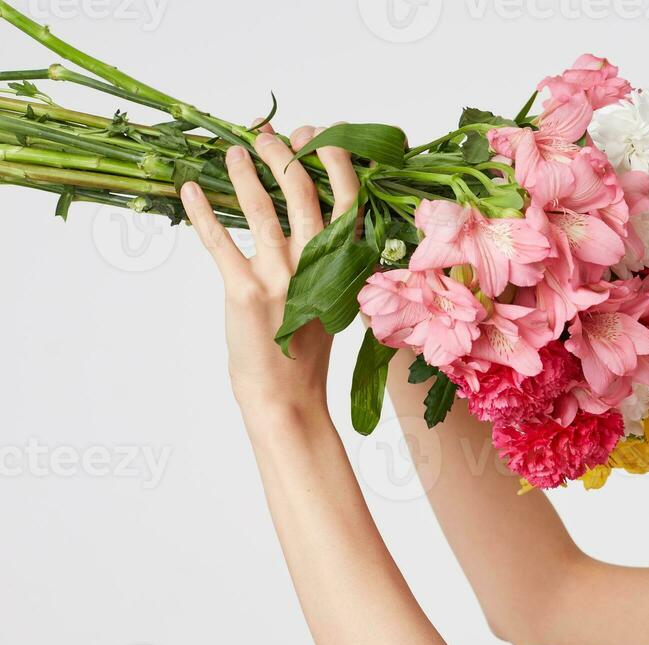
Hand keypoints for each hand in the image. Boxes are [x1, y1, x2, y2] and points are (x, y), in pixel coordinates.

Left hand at [180, 121, 359, 412]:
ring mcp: (281, 277)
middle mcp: (317, 265)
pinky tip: (189, 190)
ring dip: (243, 172)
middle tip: (266, 135)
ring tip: (231, 151)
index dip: (333, 159)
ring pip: (262, 208)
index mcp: (344, 264)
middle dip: (283, 154)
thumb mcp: (332, 295)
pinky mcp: (245, 291)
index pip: (348, 198)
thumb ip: (327, 255)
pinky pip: (219, 241)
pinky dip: (202, 212)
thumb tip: (311, 207)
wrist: (286, 394)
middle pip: (302, 191)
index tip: (317, 135)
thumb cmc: (306, 346)